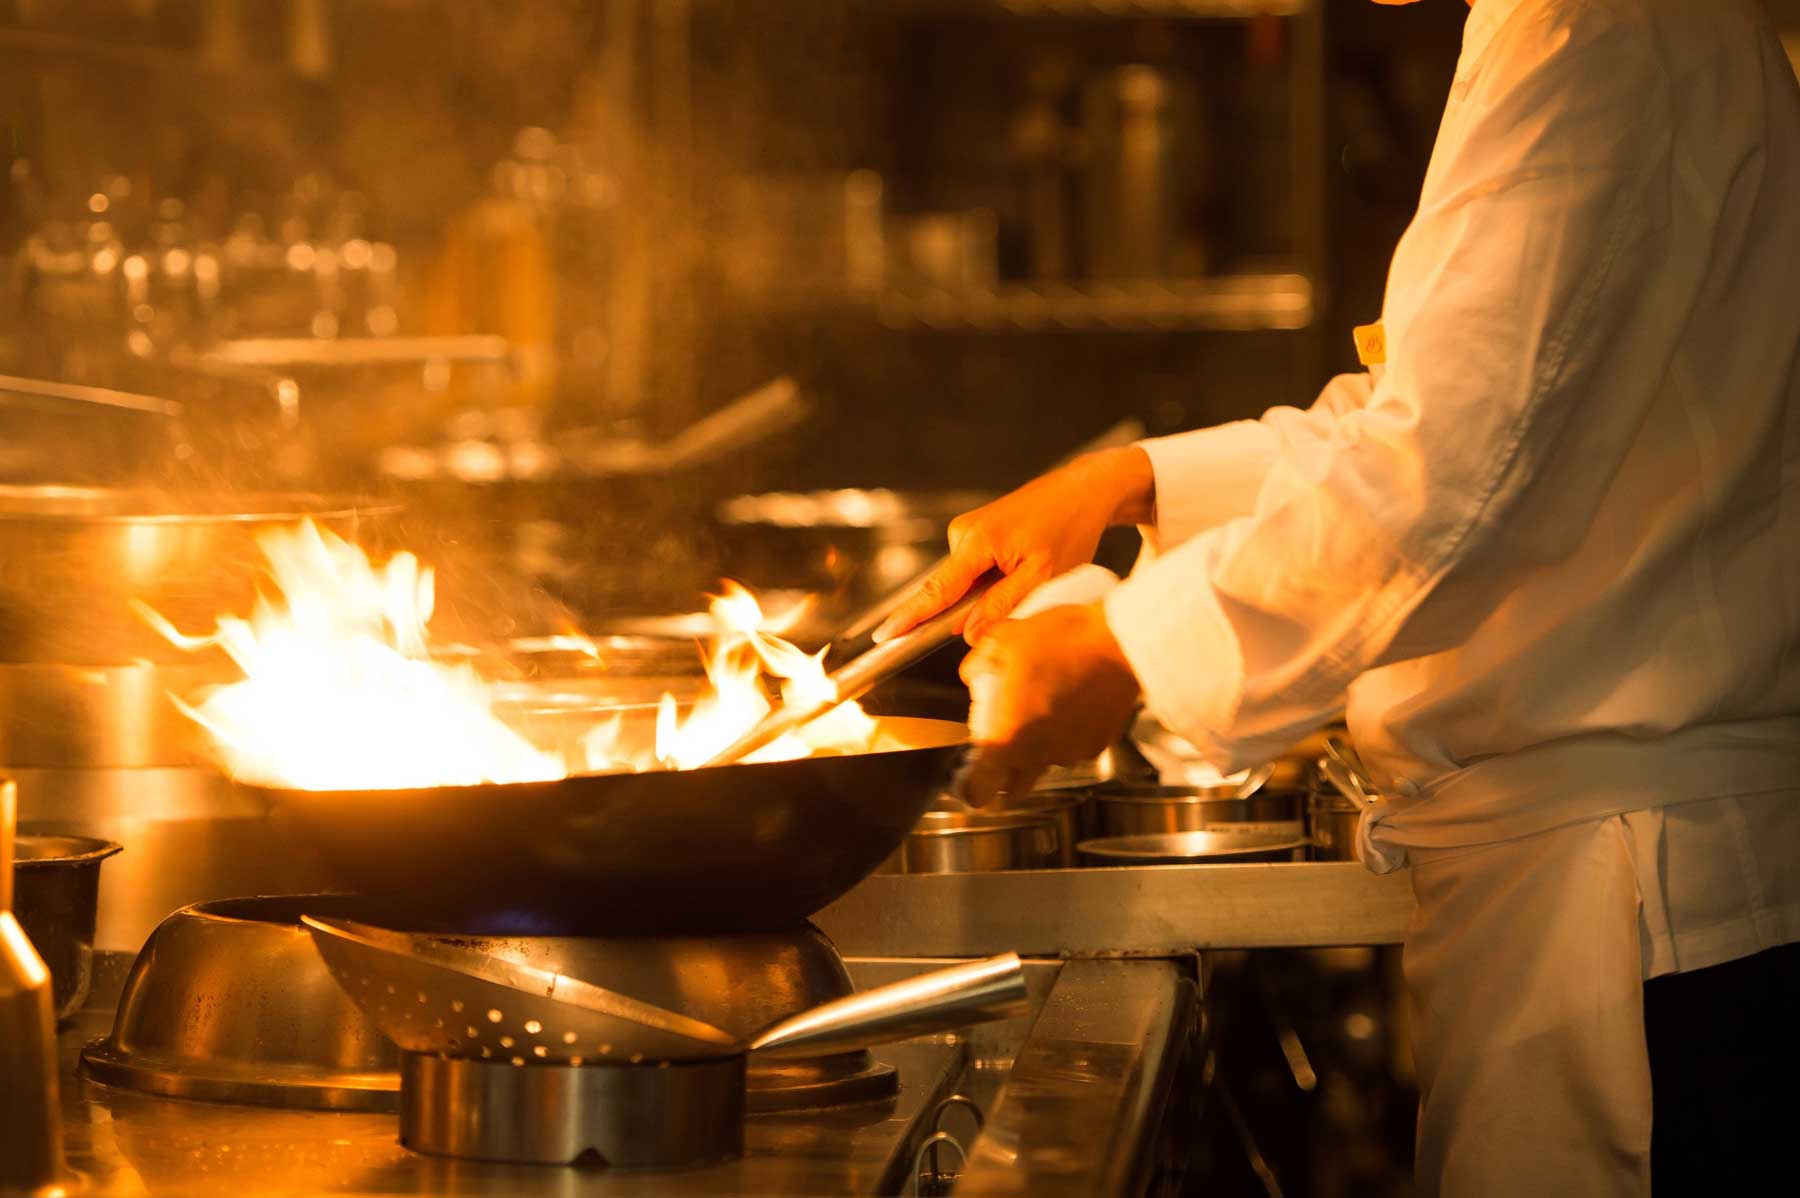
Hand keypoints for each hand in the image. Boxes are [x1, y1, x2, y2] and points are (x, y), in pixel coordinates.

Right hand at [873, 446, 1154, 645]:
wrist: (1082, 490)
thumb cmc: (1068, 528)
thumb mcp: (1042, 575)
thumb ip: (1002, 605)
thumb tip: (966, 633)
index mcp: (977, 542)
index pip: (936, 590)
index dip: (909, 617)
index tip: (884, 636)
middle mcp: (963, 533)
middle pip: (950, 589)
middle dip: (967, 609)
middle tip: (1016, 594)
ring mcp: (968, 529)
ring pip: (964, 582)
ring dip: (986, 592)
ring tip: (1030, 572)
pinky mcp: (976, 530)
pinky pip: (973, 569)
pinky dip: (990, 579)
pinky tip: (1021, 566)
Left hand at [957, 602, 1141, 805]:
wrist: (1120, 642)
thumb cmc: (1062, 641)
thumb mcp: (1003, 639)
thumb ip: (978, 665)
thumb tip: (972, 675)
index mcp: (1010, 737)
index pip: (979, 791)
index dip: (967, 788)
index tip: (964, 777)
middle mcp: (1041, 755)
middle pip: (1013, 789)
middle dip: (1002, 777)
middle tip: (999, 746)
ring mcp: (1073, 753)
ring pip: (1045, 764)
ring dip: (1037, 748)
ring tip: (1041, 707)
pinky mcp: (1099, 744)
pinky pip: (1073, 749)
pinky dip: (1066, 735)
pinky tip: (1068, 703)